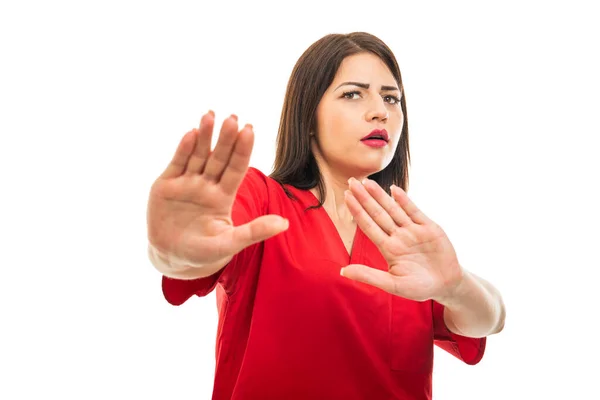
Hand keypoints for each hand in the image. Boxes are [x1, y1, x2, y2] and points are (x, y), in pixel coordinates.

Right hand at [147, 111, 288, 267]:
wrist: (171, 258)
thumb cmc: (204, 253)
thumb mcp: (230, 244)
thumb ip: (254, 231)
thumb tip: (285, 224)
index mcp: (223, 196)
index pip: (236, 169)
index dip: (242, 150)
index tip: (249, 130)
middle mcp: (207, 185)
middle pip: (218, 158)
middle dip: (225, 139)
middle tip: (233, 118)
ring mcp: (186, 183)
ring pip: (198, 156)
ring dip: (204, 136)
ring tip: (210, 115)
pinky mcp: (166, 185)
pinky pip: (177, 163)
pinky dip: (184, 149)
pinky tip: (192, 134)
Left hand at [340, 178, 463, 302]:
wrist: (447, 285)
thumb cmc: (419, 288)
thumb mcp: (393, 285)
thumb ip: (369, 276)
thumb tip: (342, 271)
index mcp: (388, 248)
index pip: (368, 226)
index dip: (357, 211)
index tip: (346, 197)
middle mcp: (398, 236)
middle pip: (378, 213)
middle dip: (364, 198)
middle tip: (351, 181)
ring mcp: (413, 230)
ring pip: (393, 209)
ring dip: (380, 196)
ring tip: (367, 182)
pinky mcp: (429, 228)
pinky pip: (414, 211)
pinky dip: (405, 201)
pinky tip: (393, 190)